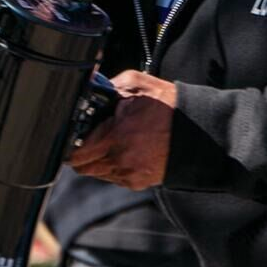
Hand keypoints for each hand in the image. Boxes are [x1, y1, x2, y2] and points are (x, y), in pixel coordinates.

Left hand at [68, 70, 176, 188]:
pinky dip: (113, 167)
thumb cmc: (166, 105)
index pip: (75, 154)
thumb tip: (86, 89)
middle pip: (83, 167)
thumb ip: (105, 87)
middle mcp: (120, 160)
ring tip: (112, 142)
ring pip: (97, 173)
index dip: (70, 146)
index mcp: (115, 136)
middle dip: (82, 153)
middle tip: (90, 138)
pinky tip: (125, 150)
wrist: (196, 130)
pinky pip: (114, 178)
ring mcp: (129, 174)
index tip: (74, 137)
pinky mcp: (138, 182)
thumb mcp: (134, 84)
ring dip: (97, 160)